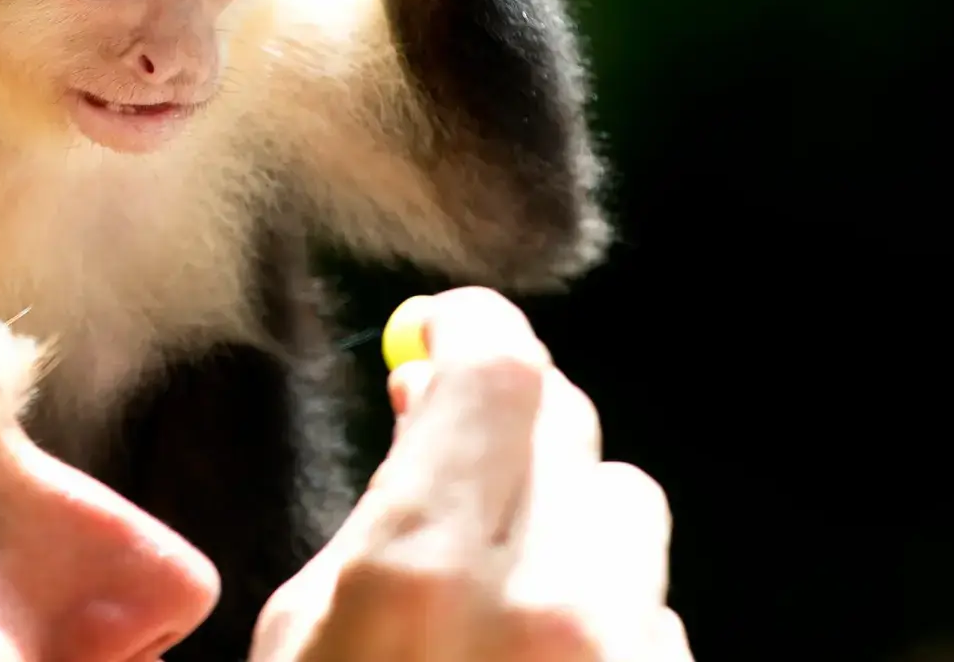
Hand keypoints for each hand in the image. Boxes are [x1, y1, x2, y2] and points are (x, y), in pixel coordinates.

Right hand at [249, 287, 692, 661]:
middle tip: (455, 451)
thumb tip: (424, 392)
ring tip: (505, 581)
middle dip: (508, 414)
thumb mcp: (296, 636)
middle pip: (567, 419)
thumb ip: (373, 506)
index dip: (471, 325)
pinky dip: (605, 609)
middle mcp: (549, 607)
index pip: (498, 368)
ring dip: (570, 514)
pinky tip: (540, 657)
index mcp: (424, 571)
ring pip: (628, 505)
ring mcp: (625, 661)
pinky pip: (657, 610)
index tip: (445, 327)